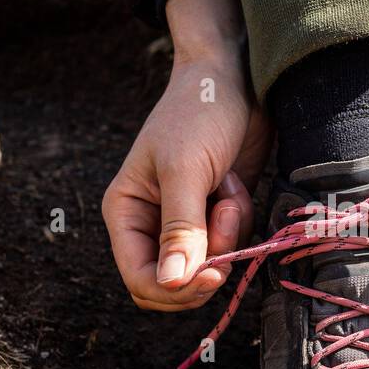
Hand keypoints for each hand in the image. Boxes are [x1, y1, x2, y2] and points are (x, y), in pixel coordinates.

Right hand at [102, 0, 271, 311]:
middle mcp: (153, 223)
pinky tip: (235, 184)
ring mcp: (188, 222)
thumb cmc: (199, 114)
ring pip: (210, 266)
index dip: (176, 289)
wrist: (236, 80)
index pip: (142, 280)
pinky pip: (233, 245)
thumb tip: (171, 285)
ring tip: (228, 189)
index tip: (214, 274)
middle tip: (227, 222)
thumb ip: (181, 229)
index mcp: (127, 213)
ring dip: (228, 233)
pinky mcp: (219, 216)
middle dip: (207, 261)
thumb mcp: (185, 170)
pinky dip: (241, 221)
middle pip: (177, 282)